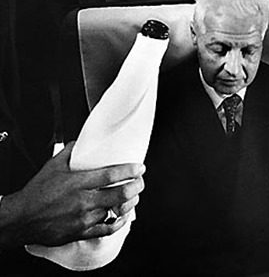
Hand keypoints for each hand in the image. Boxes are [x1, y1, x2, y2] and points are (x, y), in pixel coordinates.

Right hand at [0, 142, 144, 247]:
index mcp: (78, 183)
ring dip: (129, 203)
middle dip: (137, 186)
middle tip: (140, 181)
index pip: (112, 175)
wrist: (21, 219)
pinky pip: (108, 228)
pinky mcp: (82, 232)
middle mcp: (83, 201)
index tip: (140, 167)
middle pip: (120, 194)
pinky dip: (119, 221)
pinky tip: (123, 215)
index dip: (130, 171)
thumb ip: (70, 151)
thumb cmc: (36, 193)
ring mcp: (84, 218)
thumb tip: (82, 142)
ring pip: (117, 211)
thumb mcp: (53, 165)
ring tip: (133, 196)